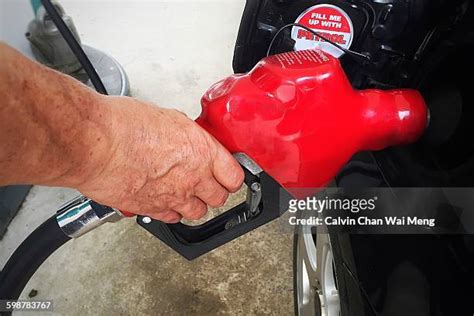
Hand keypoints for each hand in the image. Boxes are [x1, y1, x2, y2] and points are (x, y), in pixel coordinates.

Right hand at [77, 96, 243, 222]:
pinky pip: (171, 218)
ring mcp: (173, 197)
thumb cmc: (123, 124)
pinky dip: (170, 212)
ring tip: (184, 193)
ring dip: (194, 204)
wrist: (93, 143)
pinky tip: (163, 200)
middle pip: (219, 198)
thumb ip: (186, 135)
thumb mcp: (167, 118)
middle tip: (206, 184)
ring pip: (198, 212)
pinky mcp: (151, 209)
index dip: (232, 176)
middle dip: (214, 191)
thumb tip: (189, 139)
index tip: (228, 175)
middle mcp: (192, 177)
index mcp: (202, 151)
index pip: (234, 175)